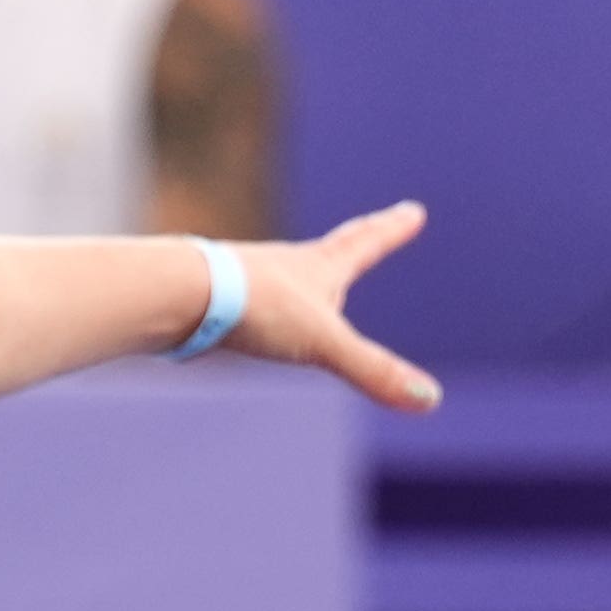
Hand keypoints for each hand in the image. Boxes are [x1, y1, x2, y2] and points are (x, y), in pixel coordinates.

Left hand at [220, 203, 440, 411]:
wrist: (180, 294)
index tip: (413, 210)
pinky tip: (244, 322)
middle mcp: (286, 268)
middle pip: (331, 253)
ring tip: (306, 285)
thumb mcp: (323, 343)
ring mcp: (251, 282)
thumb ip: (373, 371)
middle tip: (373, 229)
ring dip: (302, 279)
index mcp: (318, 268)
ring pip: (285, 278)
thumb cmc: (254, 306)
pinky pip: (247, 306)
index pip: (366, 244)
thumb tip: (430, 400)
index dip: (391, 230)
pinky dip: (258, 309)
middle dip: (357, 244)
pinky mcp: (219, 303)